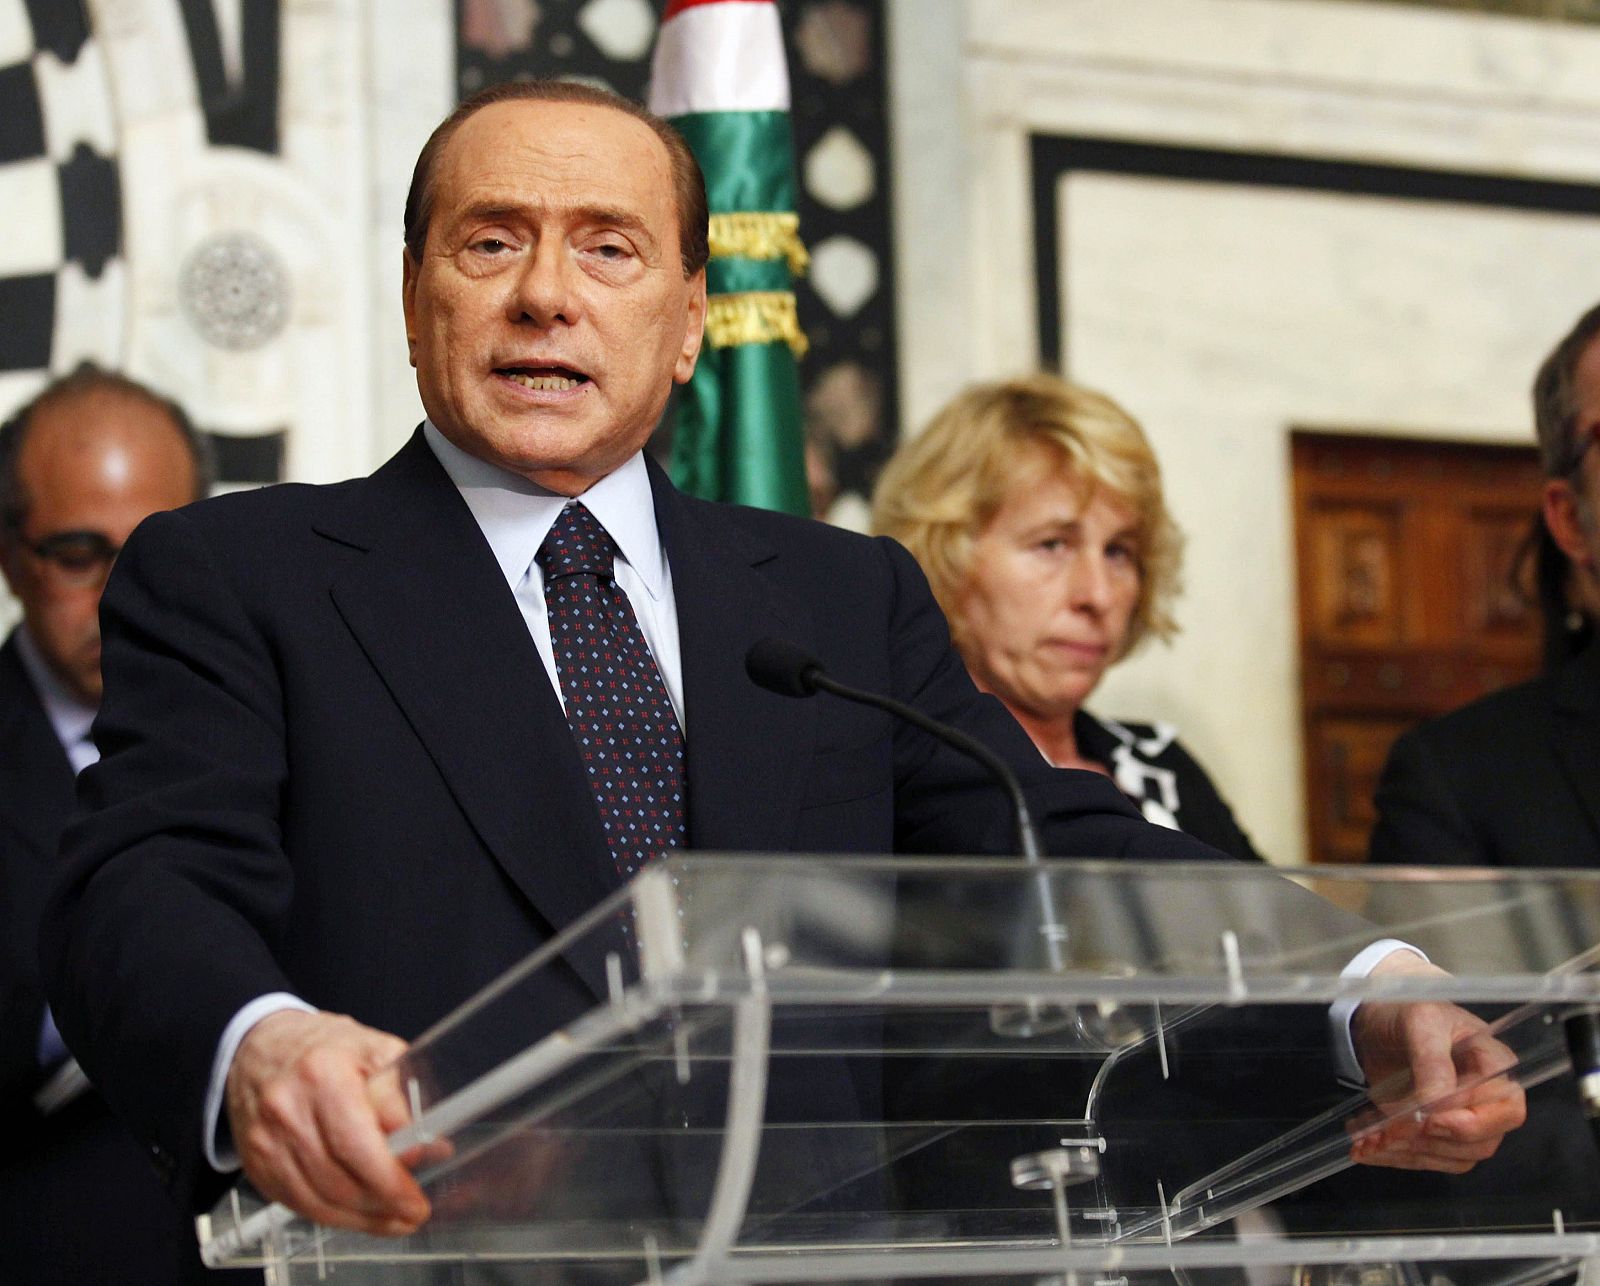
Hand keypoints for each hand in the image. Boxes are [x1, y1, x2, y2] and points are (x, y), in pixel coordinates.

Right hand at [225, 1009, 431, 1234]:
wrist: (263, 1047)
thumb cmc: (324, 1047)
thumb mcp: (373, 1051)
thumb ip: (398, 1099)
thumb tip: (418, 1148)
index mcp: (323, 1074)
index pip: (356, 1144)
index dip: (388, 1182)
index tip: (414, 1201)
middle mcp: (287, 1110)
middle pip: (337, 1179)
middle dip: (380, 1206)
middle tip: (411, 1214)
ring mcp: (265, 1141)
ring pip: (316, 1200)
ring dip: (359, 1219)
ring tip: (391, 1219)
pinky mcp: (256, 1164)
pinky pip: (296, 1203)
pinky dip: (331, 1216)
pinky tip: (356, 1215)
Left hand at [1348, 951, 1526, 1172]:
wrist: (1381, 1017)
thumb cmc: (1409, 1009)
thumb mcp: (1421, 1022)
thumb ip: (1432, 1063)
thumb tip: (1434, 1108)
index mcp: (1496, 1065)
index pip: (1506, 1109)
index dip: (1469, 1123)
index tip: (1427, 1120)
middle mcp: (1488, 1097)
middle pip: (1481, 1142)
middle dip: (1428, 1142)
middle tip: (1384, 1133)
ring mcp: (1464, 1118)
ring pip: (1451, 1156)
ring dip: (1406, 1154)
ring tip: (1366, 1140)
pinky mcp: (1438, 1132)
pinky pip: (1427, 1157)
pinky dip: (1395, 1156)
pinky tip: (1366, 1145)